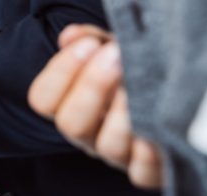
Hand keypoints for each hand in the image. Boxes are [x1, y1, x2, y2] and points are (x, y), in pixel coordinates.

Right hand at [27, 24, 161, 189]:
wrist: (163, 93)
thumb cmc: (129, 71)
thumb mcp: (110, 48)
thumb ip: (89, 38)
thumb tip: (71, 36)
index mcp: (68, 105)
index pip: (43, 98)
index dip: (60, 71)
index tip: (88, 44)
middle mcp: (87, 133)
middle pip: (71, 124)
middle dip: (92, 86)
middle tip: (115, 56)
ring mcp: (115, 153)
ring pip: (107, 145)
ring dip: (122, 114)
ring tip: (137, 85)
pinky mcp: (145, 169)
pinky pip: (142, 171)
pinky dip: (148, 152)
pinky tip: (154, 123)